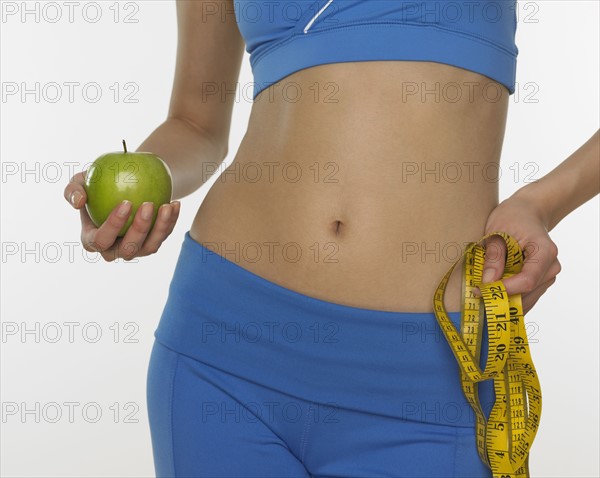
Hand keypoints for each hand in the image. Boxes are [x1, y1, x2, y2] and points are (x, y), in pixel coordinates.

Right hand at [63, 171, 180, 261]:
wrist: (122, 186)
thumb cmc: (96, 185)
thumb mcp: (81, 182)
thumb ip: (73, 189)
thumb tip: (78, 201)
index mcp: (93, 240)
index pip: (101, 240)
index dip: (113, 225)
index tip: (127, 203)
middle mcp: (114, 250)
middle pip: (128, 248)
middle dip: (140, 229)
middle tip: (149, 204)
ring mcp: (135, 249)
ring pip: (150, 247)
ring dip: (160, 228)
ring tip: (166, 206)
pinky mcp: (152, 243)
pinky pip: (164, 236)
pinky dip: (171, 221)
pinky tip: (175, 203)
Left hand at [476, 191, 560, 313]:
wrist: (527, 213)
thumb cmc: (512, 218)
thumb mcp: (497, 232)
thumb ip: (494, 258)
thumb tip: (488, 283)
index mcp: (545, 252)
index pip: (526, 281)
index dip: (503, 290)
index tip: (480, 290)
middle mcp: (551, 267)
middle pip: (526, 294)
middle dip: (500, 298)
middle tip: (476, 297)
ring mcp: (548, 276)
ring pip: (526, 300)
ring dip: (504, 302)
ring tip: (481, 297)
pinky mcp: (541, 282)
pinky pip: (525, 297)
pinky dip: (509, 299)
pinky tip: (492, 297)